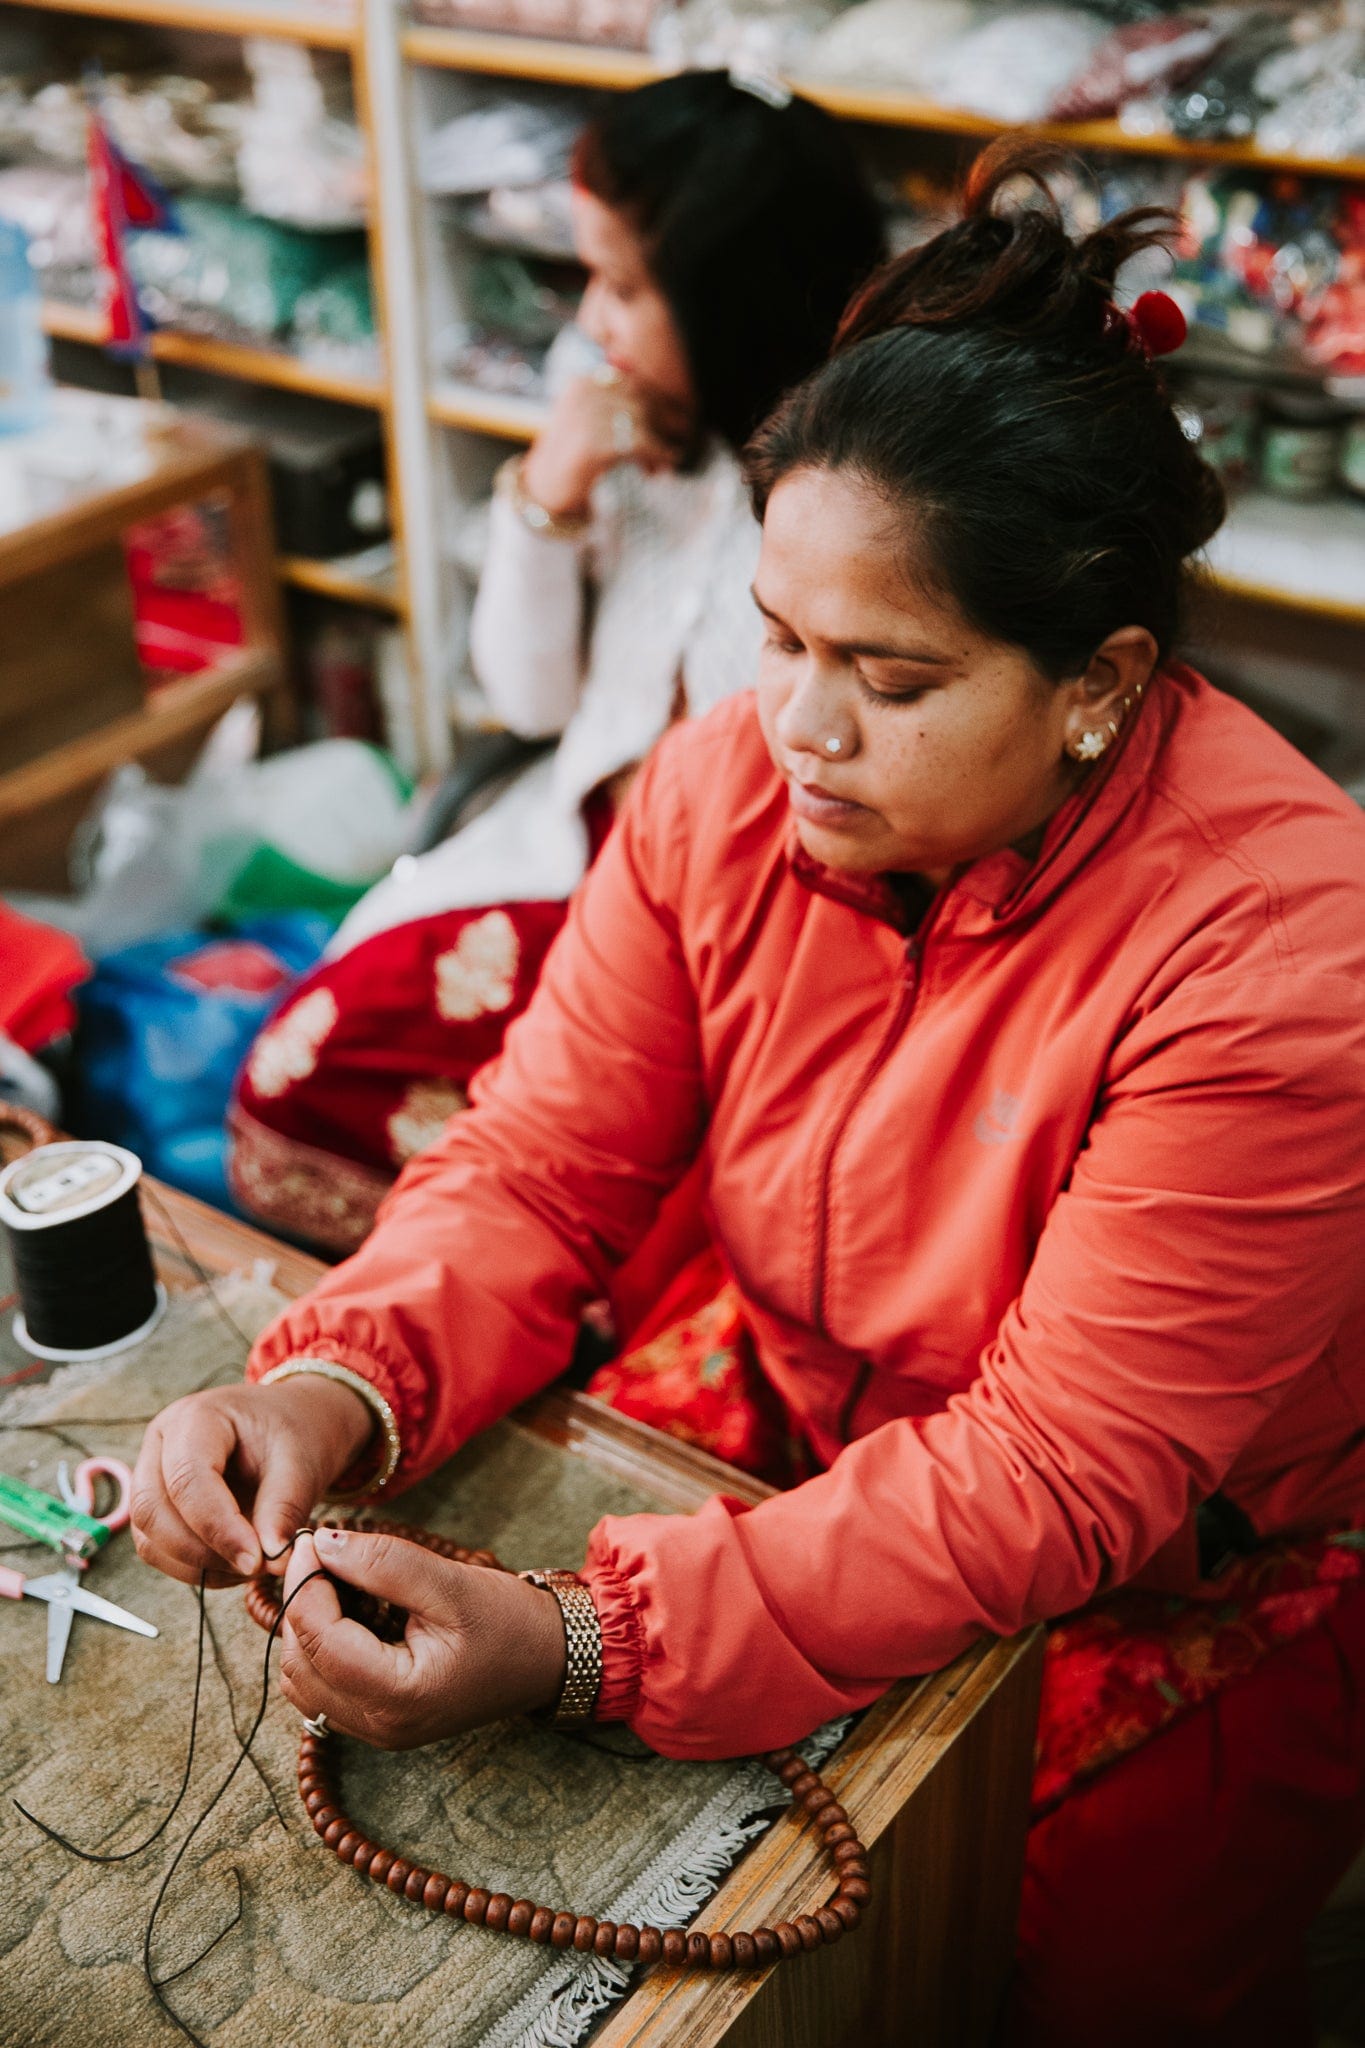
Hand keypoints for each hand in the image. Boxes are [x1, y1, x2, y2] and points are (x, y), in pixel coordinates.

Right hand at [131, 1378, 374, 1587]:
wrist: (295, 1425)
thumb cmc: (297, 1435)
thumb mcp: (301, 1465)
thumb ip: (284, 1511)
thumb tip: (274, 1562)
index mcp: (197, 1416)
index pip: (187, 1480)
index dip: (218, 1528)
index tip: (256, 1561)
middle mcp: (162, 1440)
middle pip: (152, 1510)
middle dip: (201, 1553)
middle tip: (255, 1567)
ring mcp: (151, 1471)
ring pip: (148, 1536)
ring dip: (196, 1566)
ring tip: (252, 1565)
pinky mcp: (156, 1503)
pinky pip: (157, 1548)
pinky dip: (193, 1568)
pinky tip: (235, 1564)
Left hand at [277, 1528, 567, 1746]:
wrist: (548, 1660)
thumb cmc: (510, 1622)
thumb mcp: (451, 1583)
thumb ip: (385, 1563)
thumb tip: (323, 1543)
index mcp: (399, 1697)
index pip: (320, 1639)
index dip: (305, 1583)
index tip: (312, 1538)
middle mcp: (379, 1726)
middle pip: (300, 1663)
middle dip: (303, 1603)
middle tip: (327, 1555)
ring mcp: (376, 1730)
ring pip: (301, 1679)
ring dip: (308, 1626)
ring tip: (341, 1581)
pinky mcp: (377, 1720)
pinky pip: (321, 1687)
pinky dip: (321, 1646)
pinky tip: (349, 1611)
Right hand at [521, 368, 681, 520]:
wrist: (546, 488)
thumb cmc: (576, 455)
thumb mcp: (596, 420)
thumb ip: (622, 403)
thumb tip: (665, 396)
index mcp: (584, 382)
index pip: (634, 382)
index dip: (660, 402)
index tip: (677, 420)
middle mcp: (582, 394)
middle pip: (640, 400)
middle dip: (664, 422)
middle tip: (680, 440)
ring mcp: (584, 417)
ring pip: (642, 421)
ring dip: (661, 442)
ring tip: (668, 460)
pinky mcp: (591, 444)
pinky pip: (638, 443)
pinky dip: (658, 454)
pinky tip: (664, 465)